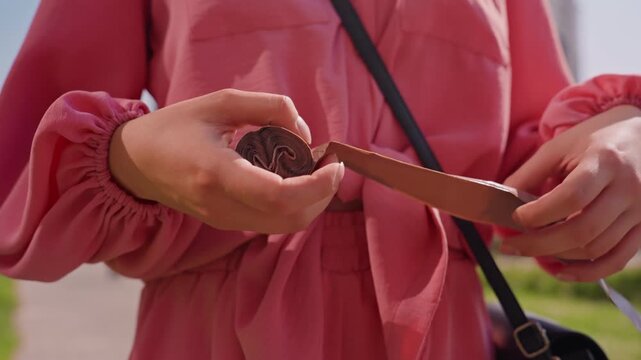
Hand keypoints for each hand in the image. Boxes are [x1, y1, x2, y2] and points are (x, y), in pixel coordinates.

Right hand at [109, 89, 343, 233]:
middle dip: (324, 194)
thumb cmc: (175, 126)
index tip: (335, 162)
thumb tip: (305, 133)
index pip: (279, 196)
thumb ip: (269, 107)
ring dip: (313, 201)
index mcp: (217, 173)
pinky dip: (295, 204)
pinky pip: (273, 222)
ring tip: (317, 169)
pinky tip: (295, 179)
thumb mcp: (220, 101)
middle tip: (332, 163)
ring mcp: (224, 220)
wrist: (135, 163)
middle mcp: (222, 206)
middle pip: (292, 218)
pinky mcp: (227, 224)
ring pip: (286, 225)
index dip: (318, 185)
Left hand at [501, 105, 640, 280]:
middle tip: (510, 246)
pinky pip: (617, 260)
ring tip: (530, 250)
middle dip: (539, 244)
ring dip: (558, 256)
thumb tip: (500, 204)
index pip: (571, 198)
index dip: (539, 214)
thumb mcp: (560, 147)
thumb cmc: (595, 140)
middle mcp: (629, 188)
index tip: (515, 217)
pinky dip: (587, 272)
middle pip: (582, 230)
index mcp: (605, 161)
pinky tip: (560, 270)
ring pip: (596, 249)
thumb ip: (529, 174)